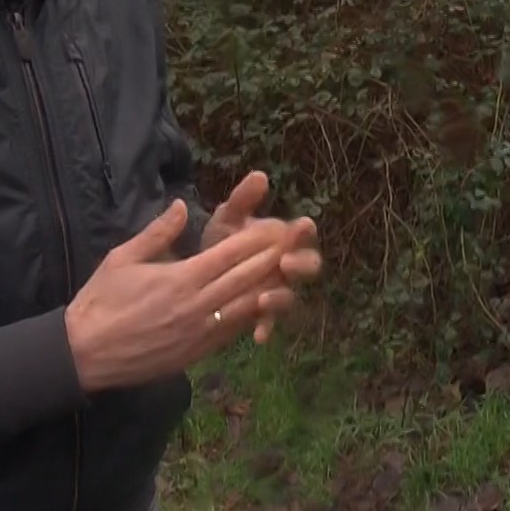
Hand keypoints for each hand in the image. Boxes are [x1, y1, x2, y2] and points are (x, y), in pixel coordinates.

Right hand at [65, 199, 287, 392]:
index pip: (230, 254)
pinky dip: (252, 317)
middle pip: (246, 278)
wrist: (85, 354)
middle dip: (271, 259)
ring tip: (288, 272)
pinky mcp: (197, 353)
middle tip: (293, 245)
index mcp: (180, 278)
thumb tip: (182, 205)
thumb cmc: (100, 301)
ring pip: (246, 306)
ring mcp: (200, 331)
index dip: (256, 239)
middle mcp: (197, 304)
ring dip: (269, 288)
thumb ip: (158, 233)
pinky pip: (232, 331)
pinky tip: (266, 305)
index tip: (275, 225)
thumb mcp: (123, 258)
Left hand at [199, 171, 321, 342]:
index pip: (304, 233)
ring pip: (292, 296)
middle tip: (284, 263)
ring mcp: (278, 290)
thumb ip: (243, 199)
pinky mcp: (264, 314)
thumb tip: (260, 175)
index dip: (305, 231)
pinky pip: (271, 323)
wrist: (199, 275)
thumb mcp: (228, 218)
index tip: (300, 226)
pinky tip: (257, 336)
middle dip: (302, 266)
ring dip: (282, 298)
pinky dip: (266, 328)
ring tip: (264, 299)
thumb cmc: (221, 241)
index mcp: (283, 239)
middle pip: (310, 266)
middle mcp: (287, 266)